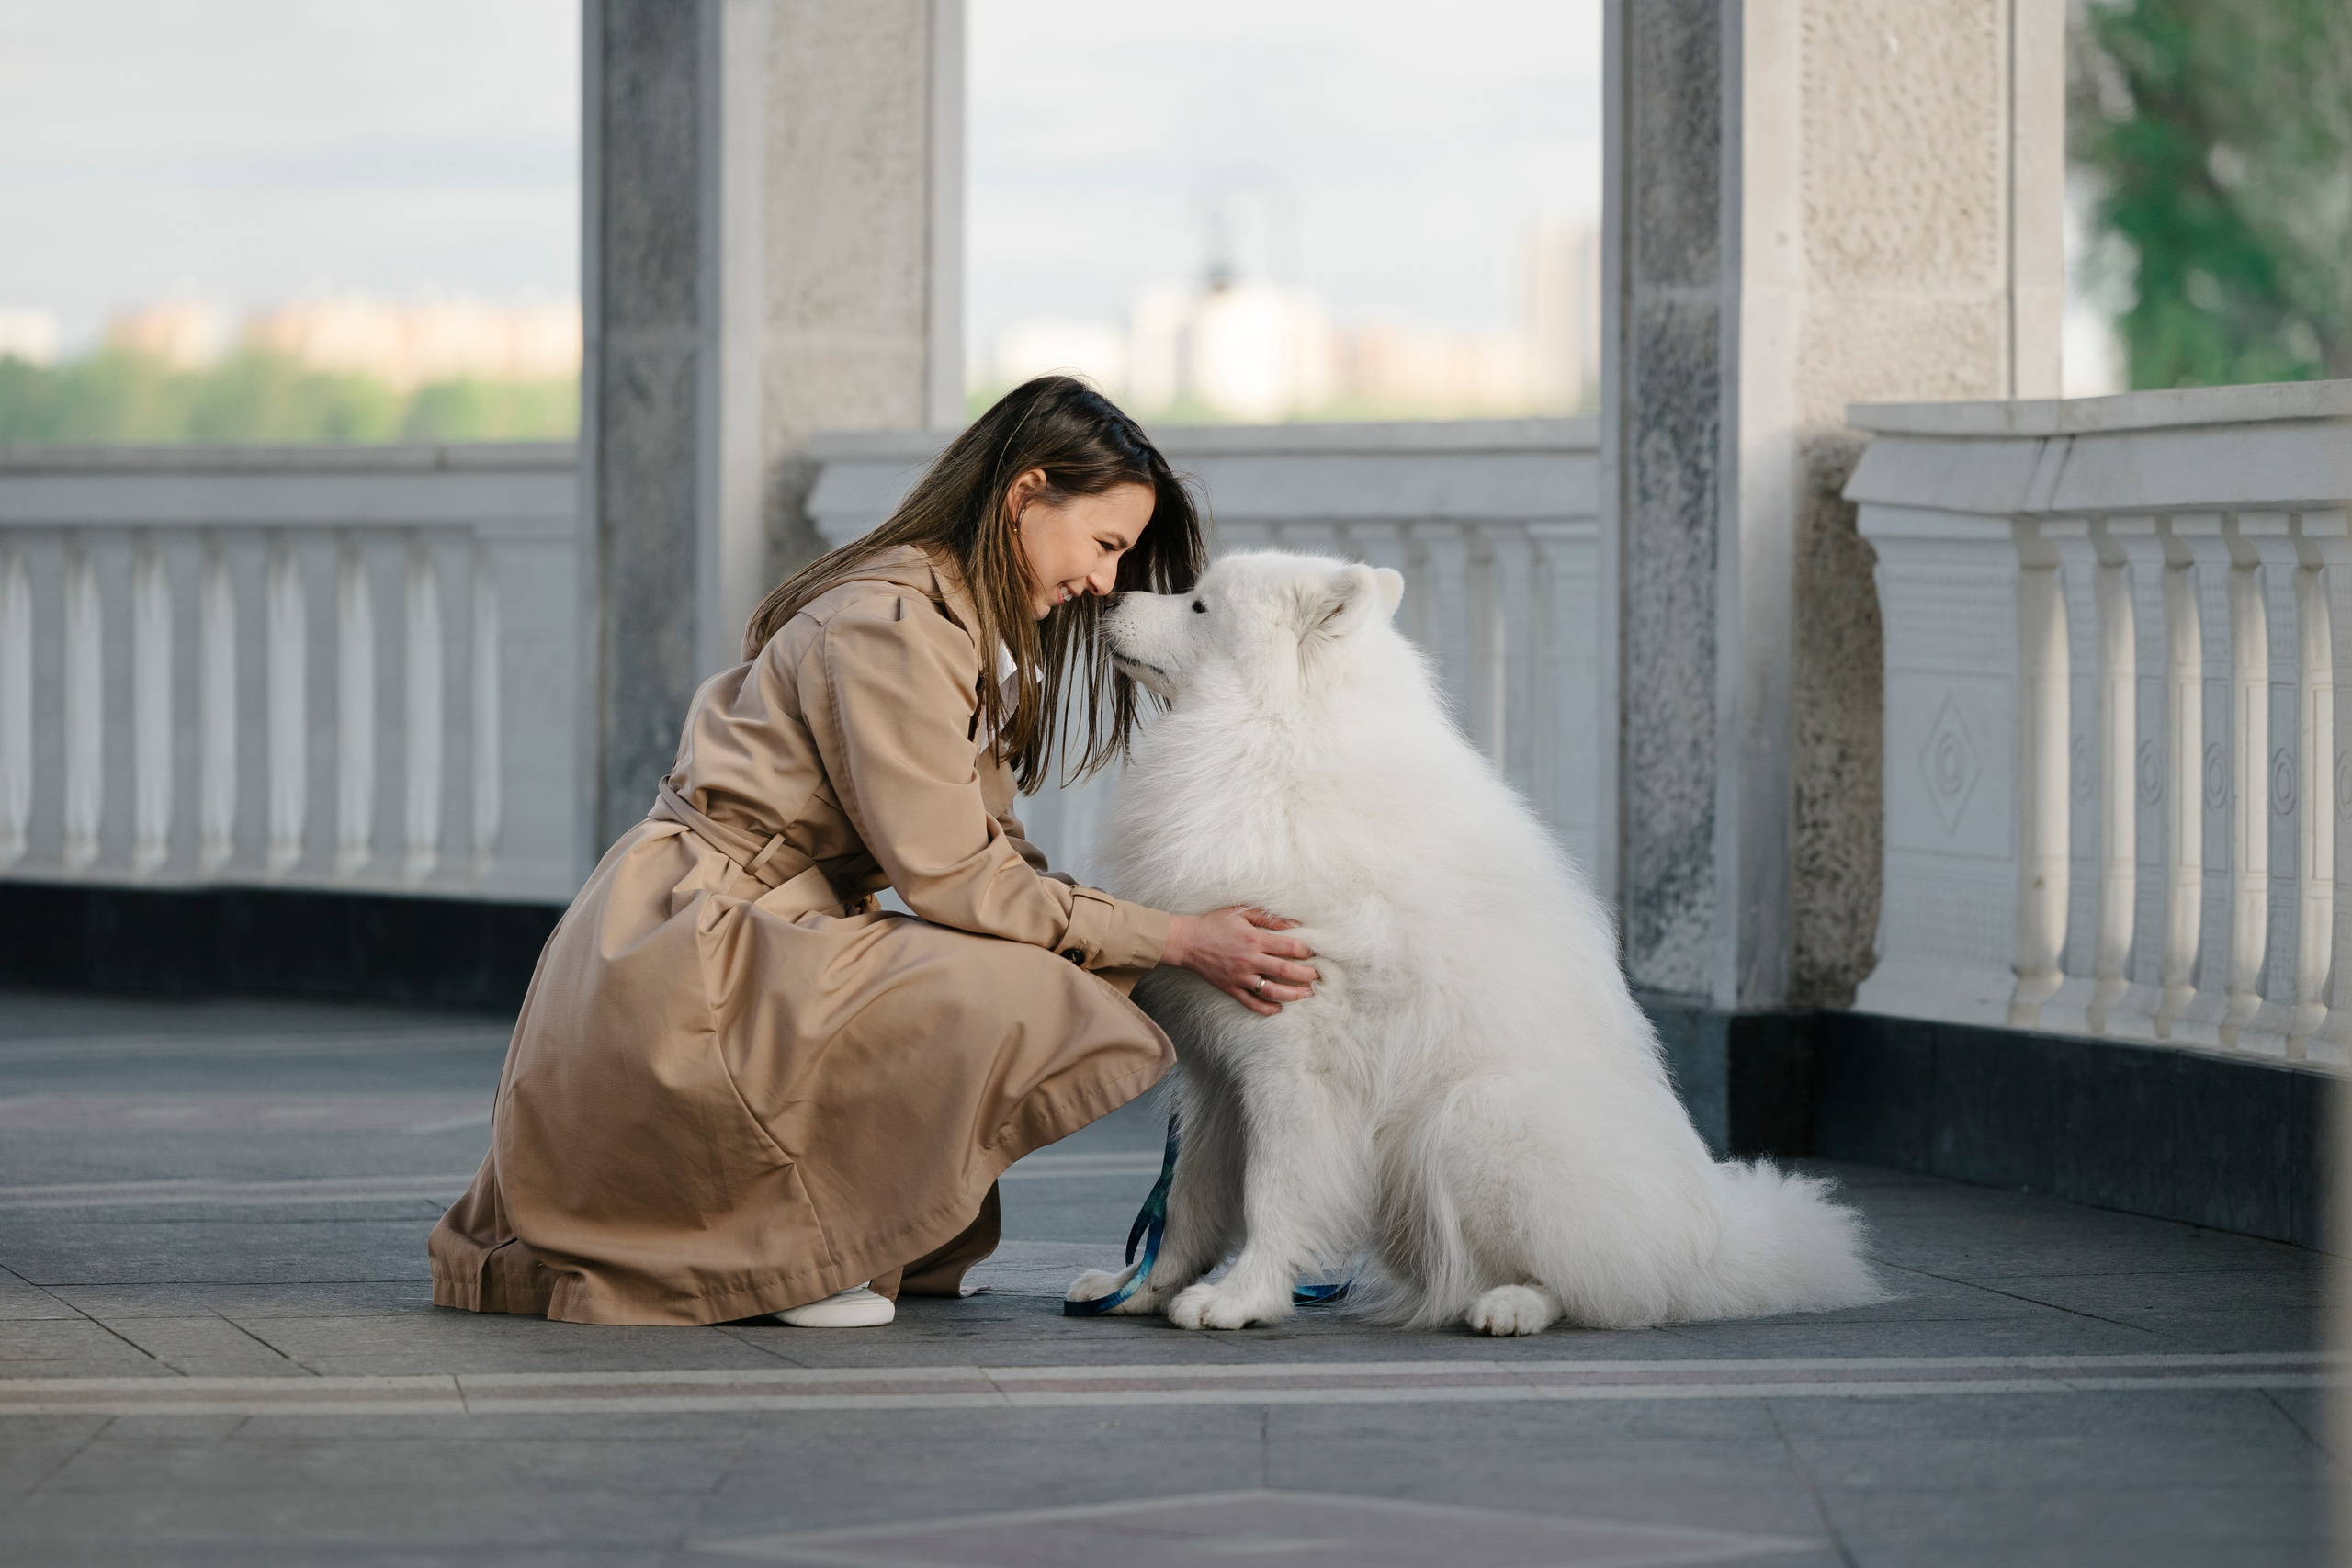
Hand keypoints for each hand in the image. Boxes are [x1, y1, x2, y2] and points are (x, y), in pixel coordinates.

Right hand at [1160, 906, 1319, 1015]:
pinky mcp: (1231, 988)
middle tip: (1317, 975)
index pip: (1288, 947)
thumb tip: (1294, 924)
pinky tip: (1279, 1008)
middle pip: (1285, 971)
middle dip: (1306, 974)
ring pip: (1272, 991)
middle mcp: (1248, 960)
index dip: (1305, 951)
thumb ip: (1268, 918)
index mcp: (1253, 939)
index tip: (1311, 952)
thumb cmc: (1214, 924)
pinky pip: (1252, 1003)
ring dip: (1294, 994)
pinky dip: (1267, 1008)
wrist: (1187, 941)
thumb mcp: (1241, 913)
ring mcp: (1240, 977)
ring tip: (1307, 993)